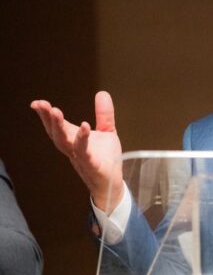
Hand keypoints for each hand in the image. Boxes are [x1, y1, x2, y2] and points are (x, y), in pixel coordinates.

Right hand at [30, 91, 122, 211]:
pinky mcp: (92, 165)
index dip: (46, 115)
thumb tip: (102, 92)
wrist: (112, 182)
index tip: (37, 103)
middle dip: (49, 119)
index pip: (57, 126)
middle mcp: (73, 148)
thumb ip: (104, 114)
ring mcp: (81, 157)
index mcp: (73, 139)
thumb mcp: (107, 131)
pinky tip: (85, 126)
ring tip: (56, 112)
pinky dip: (83, 140)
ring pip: (65, 143)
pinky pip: (85, 152)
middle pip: (56, 133)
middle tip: (43, 105)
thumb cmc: (105, 159)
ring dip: (59, 128)